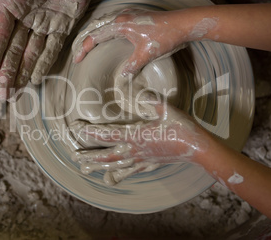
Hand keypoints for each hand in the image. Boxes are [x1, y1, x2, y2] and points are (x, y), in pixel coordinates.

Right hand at [0, 0, 97, 99]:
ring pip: (31, 52)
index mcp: (10, 3)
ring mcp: (44, 22)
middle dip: (6, 72)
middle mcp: (25, 17)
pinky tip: (36, 78)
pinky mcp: (63, 24)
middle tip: (0, 94)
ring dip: (23, 72)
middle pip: (13, 49)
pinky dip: (45, 62)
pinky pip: (53, 47)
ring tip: (13, 92)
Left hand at [70, 103, 207, 184]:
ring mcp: (140, 160)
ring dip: (98, 167)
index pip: (105, 134)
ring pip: (114, 165)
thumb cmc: (181, 127)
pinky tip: (109, 178)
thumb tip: (138, 92)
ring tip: (84, 169)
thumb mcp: (166, 109)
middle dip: (88, 155)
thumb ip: (150, 100)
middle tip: (74, 156)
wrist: (197, 148)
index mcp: (135, 135)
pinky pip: (129, 172)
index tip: (76, 127)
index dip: (89, 131)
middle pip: (105, 154)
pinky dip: (117, 174)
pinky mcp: (147, 165)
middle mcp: (134, 150)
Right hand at [72, 8, 188, 75]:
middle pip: (97, 29)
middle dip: (86, 42)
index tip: (77, 60)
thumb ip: (132, 65)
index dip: (84, 49)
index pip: (95, 37)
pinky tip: (110, 40)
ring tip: (90, 48)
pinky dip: (108, 32)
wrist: (183, 24)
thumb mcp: (146, 54)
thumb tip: (122, 77)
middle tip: (80, 55)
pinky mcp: (136, 18)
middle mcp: (122, 18)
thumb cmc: (165, 37)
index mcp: (120, 25)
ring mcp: (129, 16)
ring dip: (97, 36)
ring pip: (106, 25)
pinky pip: (115, 24)